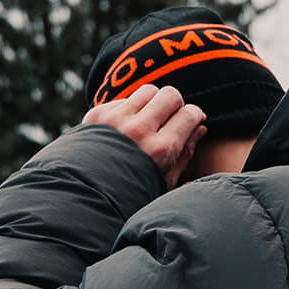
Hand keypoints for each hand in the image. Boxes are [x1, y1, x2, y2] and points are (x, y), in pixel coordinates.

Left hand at [82, 82, 206, 189]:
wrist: (87, 197)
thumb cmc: (133, 196)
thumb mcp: (165, 182)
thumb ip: (185, 153)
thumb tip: (200, 128)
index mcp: (159, 151)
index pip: (189, 115)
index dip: (195, 115)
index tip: (193, 120)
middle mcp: (138, 131)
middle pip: (170, 95)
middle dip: (176, 104)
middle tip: (172, 117)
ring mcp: (116, 120)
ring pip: (148, 91)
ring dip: (153, 102)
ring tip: (150, 120)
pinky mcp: (98, 115)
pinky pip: (124, 100)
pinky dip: (130, 110)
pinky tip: (127, 128)